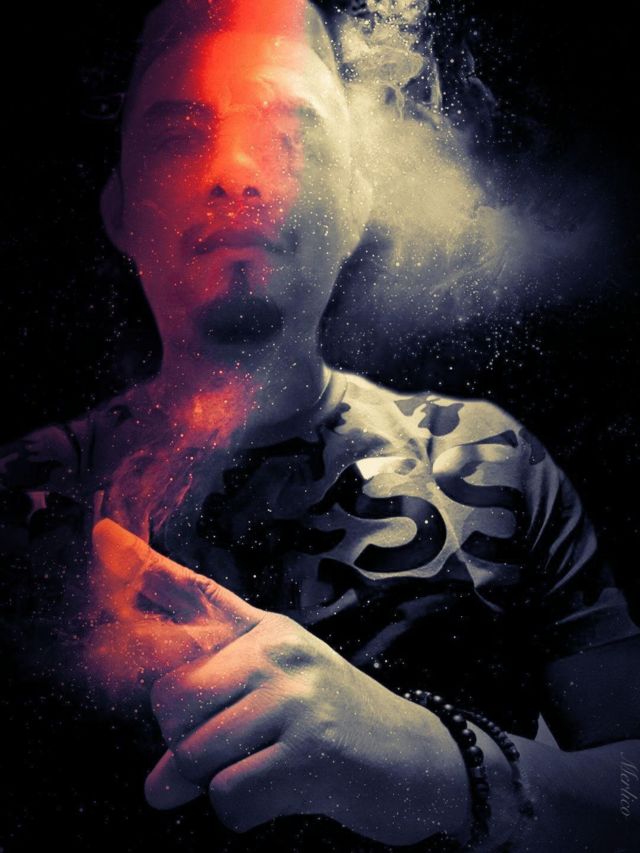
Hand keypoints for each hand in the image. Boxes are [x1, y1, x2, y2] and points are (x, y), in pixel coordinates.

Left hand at [91, 519, 470, 844]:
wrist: (416, 760)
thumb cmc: (333, 728)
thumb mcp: (273, 706)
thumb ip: (207, 731)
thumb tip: (156, 788)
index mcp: (266, 632)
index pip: (196, 594)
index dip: (142, 566)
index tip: (100, 533)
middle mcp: (276, 650)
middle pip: (169, 699)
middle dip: (186, 741)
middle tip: (235, 749)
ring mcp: (295, 694)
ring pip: (193, 753)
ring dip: (216, 780)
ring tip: (267, 766)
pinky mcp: (311, 747)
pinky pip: (227, 795)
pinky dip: (242, 810)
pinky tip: (283, 792)